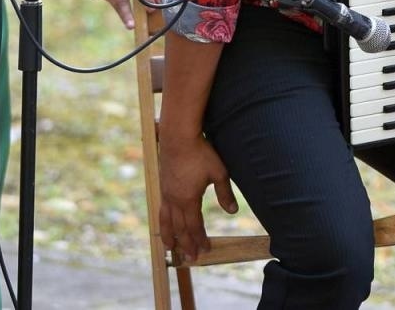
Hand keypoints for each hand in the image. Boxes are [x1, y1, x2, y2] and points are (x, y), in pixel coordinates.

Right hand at [158, 134, 237, 262]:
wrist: (178, 136)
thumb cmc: (200, 153)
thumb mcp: (218, 172)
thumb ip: (225, 193)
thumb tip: (233, 212)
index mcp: (188, 200)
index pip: (194, 226)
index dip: (199, 240)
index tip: (204, 250)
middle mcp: (174, 200)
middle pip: (180, 228)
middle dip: (185, 244)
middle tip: (190, 258)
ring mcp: (166, 193)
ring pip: (166, 221)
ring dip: (169, 237)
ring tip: (170, 249)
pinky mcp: (162, 185)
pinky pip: (161, 209)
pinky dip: (162, 222)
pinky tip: (164, 224)